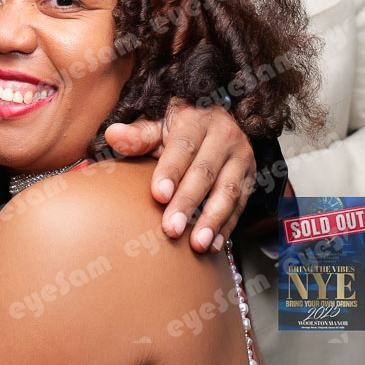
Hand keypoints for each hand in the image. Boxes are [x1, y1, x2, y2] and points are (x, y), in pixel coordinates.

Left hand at [105, 99, 255, 252]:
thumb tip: (112, 136)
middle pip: (205, 172)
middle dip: (188, 203)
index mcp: (197, 119)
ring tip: (196, 244)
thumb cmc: (176, 128)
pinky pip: (240, 205)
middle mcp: (224, 135)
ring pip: (228, 191)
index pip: (183, 147)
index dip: (171, 171)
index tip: (158, 195)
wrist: (214, 120)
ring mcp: (241, 157)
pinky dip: (227, 226)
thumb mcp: (157, 126)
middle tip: (171, 229)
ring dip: (212, 220)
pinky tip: (213, 244)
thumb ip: (137, 136)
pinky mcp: (251, 176)